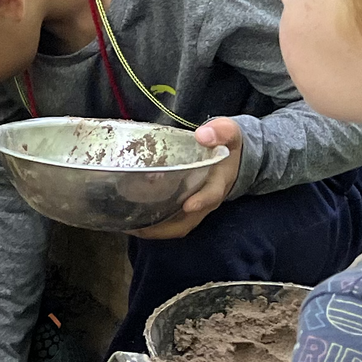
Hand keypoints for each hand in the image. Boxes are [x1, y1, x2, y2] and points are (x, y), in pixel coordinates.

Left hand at [136, 117, 243, 238]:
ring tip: (130, 227)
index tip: (189, 204)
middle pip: (189, 221)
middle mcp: (207, 200)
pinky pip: (172, 222)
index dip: (202, 201)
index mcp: (218, 181)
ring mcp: (197, 207)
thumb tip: (202, 135)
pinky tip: (133, 220)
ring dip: (156, 230)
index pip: (212, 194)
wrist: (231, 156)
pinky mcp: (186, 208)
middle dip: (166, 227)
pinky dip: (155, 225)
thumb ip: (220, 131)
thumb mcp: (228, 132)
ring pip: (178, 226)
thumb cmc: (226, 143)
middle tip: (140, 227)